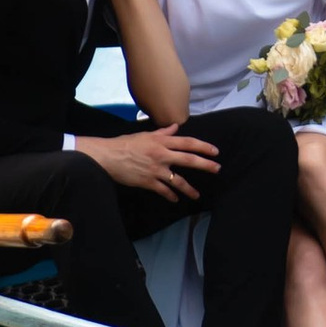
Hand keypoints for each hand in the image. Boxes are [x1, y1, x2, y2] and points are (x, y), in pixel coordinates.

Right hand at [74, 125, 219, 201]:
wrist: (109, 156)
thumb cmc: (125, 143)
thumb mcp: (145, 134)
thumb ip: (163, 132)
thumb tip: (175, 127)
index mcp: (161, 141)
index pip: (187, 142)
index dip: (202, 146)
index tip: (215, 151)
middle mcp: (162, 154)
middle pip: (188, 159)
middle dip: (205, 165)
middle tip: (217, 169)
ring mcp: (156, 169)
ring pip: (178, 180)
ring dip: (189, 189)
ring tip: (197, 195)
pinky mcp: (148, 181)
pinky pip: (163, 190)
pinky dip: (170, 196)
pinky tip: (175, 199)